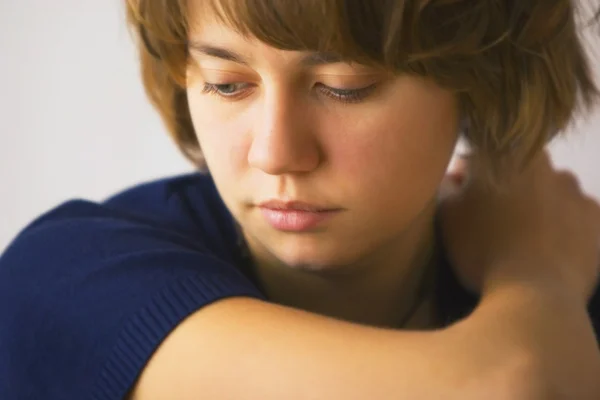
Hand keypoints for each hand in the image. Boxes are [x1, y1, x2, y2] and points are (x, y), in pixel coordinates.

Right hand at [438, 151, 599, 301]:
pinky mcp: (597, 217)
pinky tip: (550, 248)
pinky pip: (576, 215)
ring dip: (537, 205)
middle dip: (504, 189)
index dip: (466, 179)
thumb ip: (447, 186)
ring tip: (524, 238)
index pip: (478, 158)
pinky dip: (564, 226)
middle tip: (492, 222)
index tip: (461, 201)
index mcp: (503, 156)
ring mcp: (575, 190)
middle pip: (517, 171)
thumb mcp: (447, 216)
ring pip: (550, 191)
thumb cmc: (482, 249)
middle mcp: (544, 163)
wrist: (533, 294)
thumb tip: (454, 176)